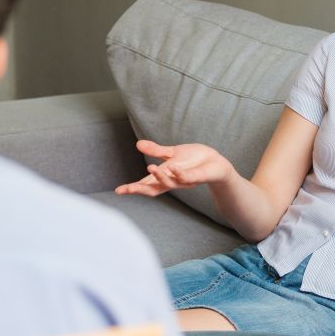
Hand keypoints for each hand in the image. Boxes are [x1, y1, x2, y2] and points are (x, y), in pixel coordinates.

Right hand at [115, 140, 235, 197]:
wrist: (216, 162)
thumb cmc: (194, 160)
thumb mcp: (172, 153)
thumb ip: (156, 150)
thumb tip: (137, 144)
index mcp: (165, 177)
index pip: (146, 185)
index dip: (132, 188)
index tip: (118, 191)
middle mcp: (172, 181)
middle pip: (153, 189)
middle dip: (140, 189)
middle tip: (127, 189)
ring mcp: (184, 181)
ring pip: (169, 183)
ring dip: (159, 177)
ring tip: (150, 168)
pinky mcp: (197, 177)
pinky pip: (187, 177)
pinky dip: (179, 173)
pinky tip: (172, 167)